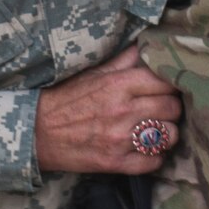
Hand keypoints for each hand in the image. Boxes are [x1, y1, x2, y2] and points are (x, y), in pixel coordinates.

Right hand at [34, 47, 182, 174]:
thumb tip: (149, 46)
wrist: (36, 132)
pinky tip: (147, 149)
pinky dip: (155, 157)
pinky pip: (153, 162)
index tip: (167, 87)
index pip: (166, 82)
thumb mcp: (94, 72)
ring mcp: (120, 139)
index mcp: (118, 84)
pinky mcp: (115, 163)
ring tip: (157, 130)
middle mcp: (123, 111)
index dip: (171, 84)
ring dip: (167, 133)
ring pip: (168, 135)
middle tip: (163, 109)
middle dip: (171, 108)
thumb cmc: (66, 98)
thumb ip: (124, 59)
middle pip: (172, 108)